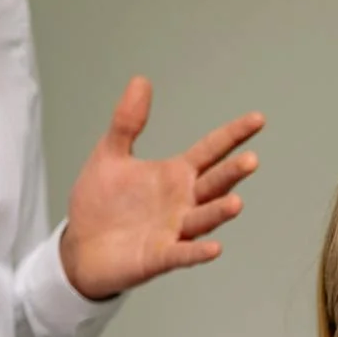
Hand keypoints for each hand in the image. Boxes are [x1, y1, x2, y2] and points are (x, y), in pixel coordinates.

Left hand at [60, 78, 263, 299]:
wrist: (79, 247)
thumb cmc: (100, 204)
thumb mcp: (110, 156)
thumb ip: (127, 122)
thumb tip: (141, 81)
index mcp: (174, 175)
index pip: (211, 150)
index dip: (233, 135)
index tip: (258, 120)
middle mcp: (182, 202)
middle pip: (214, 184)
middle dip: (232, 173)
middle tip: (251, 160)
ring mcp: (174, 230)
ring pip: (203, 218)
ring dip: (219, 212)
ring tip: (235, 203)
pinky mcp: (160, 256)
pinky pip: (183, 254)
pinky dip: (198, 252)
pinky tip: (214, 247)